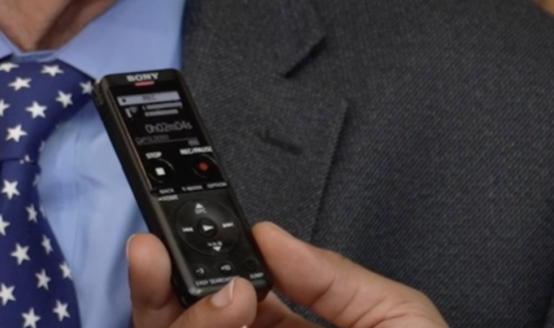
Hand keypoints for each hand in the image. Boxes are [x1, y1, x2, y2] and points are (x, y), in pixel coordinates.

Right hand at [128, 221, 448, 327]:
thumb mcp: (397, 319)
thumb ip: (333, 278)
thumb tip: (269, 237)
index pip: (221, 297)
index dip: (190, 263)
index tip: (177, 234)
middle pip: (178, 323)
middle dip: (156, 284)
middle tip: (156, 254)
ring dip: (189, 316)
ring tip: (228, 297)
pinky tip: (225, 318)